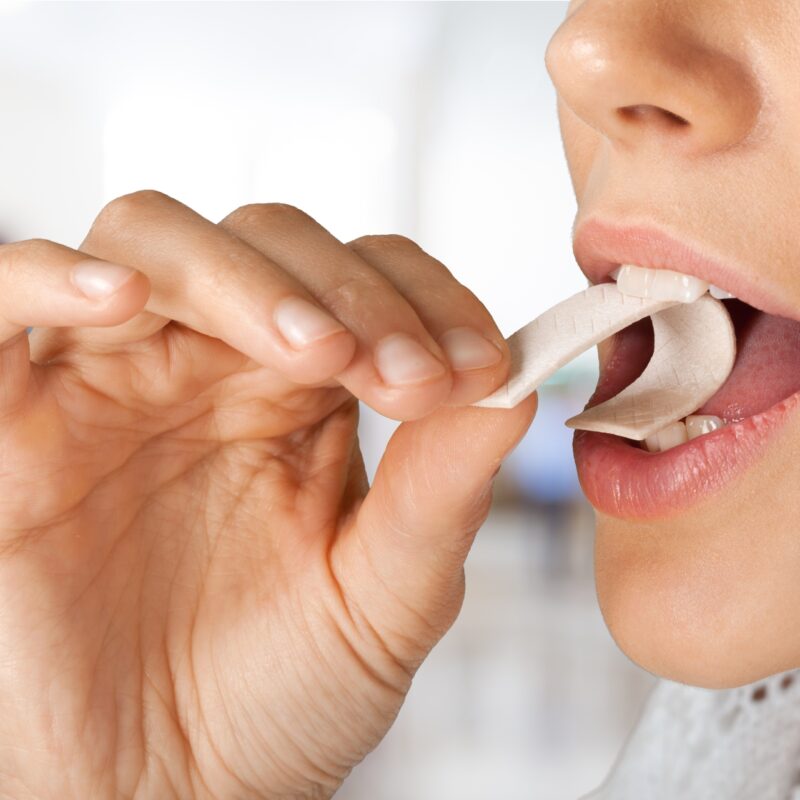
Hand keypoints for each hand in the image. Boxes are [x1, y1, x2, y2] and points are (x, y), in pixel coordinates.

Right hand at [0, 191, 536, 798]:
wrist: (170, 793)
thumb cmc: (278, 694)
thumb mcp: (386, 594)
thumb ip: (442, 489)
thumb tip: (516, 388)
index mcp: (303, 395)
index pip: (366, 279)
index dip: (424, 300)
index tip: (478, 366)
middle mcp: (211, 368)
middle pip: (267, 241)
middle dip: (347, 290)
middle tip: (406, 374)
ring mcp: (111, 381)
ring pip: (155, 244)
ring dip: (243, 277)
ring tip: (314, 352)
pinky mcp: (14, 420)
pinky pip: (4, 301)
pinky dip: (50, 276)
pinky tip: (125, 299)